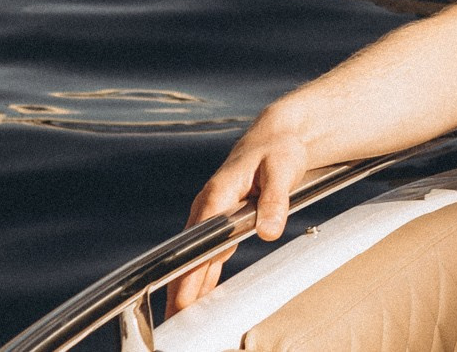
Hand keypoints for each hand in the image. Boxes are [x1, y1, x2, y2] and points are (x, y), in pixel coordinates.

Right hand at [165, 114, 312, 314]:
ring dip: (187, 287)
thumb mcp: (281, 170)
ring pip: (196, 258)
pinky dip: (203, 275)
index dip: (188, 274)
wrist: (278, 135)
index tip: (182, 299)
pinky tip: (199, 295)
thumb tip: (269, 230)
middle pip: (190, 256)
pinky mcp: (224, 220)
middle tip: (175, 321)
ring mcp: (213, 215)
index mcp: (217, 196)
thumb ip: (274, 200)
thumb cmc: (278, 148)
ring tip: (180, 317)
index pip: (197, 244)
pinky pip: (210, 253)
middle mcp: (208, 208)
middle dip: (180, 289)